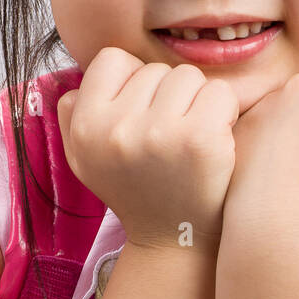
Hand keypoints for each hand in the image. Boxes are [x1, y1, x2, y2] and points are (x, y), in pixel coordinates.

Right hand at [56, 47, 239, 251]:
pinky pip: (219, 92)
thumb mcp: (85, 158)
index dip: (134, 79)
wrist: (175, 239)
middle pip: (157, 69)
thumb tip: (80, 80)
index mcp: (86, 127)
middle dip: (169, 95)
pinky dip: (225, 110)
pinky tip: (216, 139)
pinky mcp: (200, 139)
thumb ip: (74, 115)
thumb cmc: (136, 188)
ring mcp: (159, 133)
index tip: (145, 110)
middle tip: (172, 132)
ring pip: (189, 76)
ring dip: (198, 100)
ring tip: (191, 135)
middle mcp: (117, 128)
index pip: (113, 59)